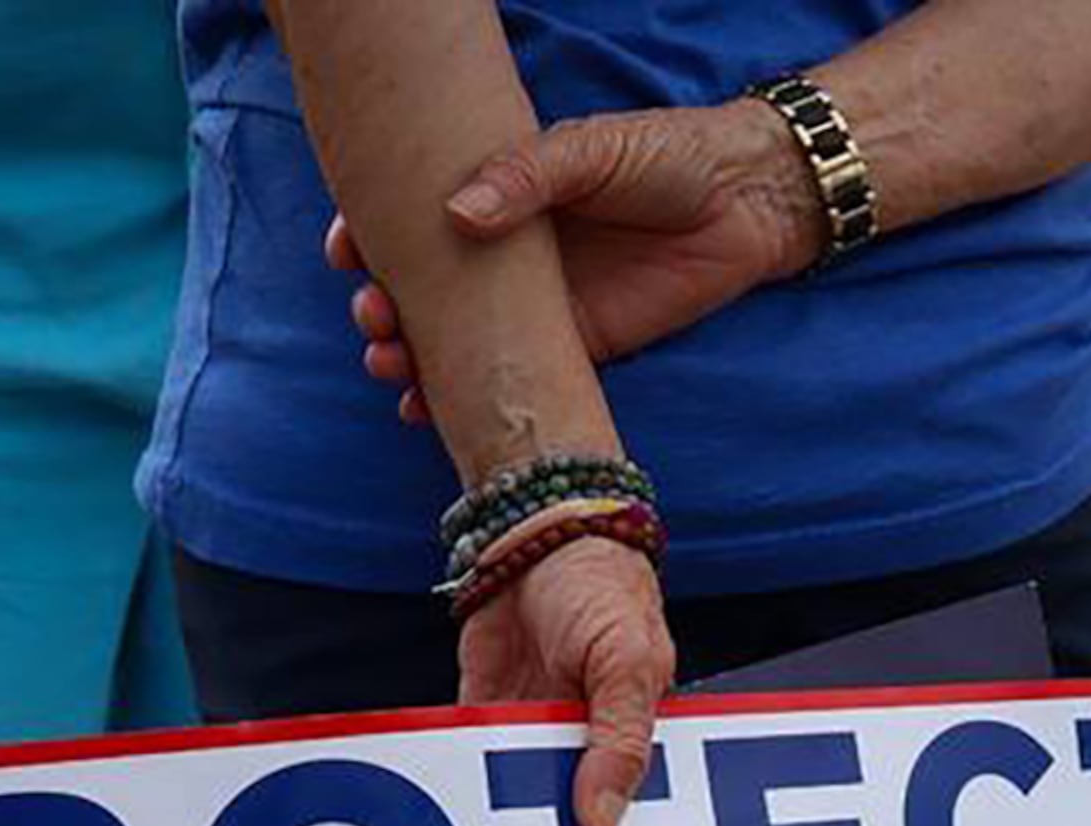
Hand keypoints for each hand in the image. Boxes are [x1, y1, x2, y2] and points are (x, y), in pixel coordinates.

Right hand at [330, 98, 822, 410]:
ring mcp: (535, 307)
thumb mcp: (589, 150)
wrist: (745, 203)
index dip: (369, 236)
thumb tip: (458, 212)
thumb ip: (527, 176)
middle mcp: (505, 255)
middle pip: (420, 288)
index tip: (345, 251)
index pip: (413, 216)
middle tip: (373, 317)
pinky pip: (508, 380)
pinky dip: (461, 401)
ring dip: (409, 358)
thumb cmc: (665, 158)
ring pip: (453, 340)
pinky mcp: (575, 349)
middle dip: (382, 307)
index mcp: (498, 195)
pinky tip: (427, 411)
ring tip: (390, 365)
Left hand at [456, 536, 675, 825]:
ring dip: (498, 817)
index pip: (626, 801)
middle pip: (564, 806)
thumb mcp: (626, 664)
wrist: (535, 527)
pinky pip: (466, 754)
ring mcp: (531, 724)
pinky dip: (455, 778)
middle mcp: (582, 736)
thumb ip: (618, 743)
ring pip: (512, 788)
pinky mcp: (484, 708)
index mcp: (633, 731)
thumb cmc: (601, 587)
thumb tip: (601, 822)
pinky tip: (446, 814)